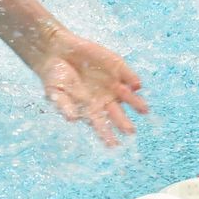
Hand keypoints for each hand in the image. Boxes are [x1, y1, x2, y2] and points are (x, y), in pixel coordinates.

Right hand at [34, 30, 147, 145]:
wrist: (56, 51)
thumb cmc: (54, 76)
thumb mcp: (55, 93)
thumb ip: (64, 105)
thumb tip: (73, 119)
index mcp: (90, 108)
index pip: (101, 125)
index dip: (107, 136)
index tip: (113, 146)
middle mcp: (104, 98)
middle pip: (117, 114)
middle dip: (124, 123)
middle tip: (130, 131)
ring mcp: (112, 83)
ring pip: (127, 96)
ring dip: (135, 102)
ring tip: (143, 110)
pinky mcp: (116, 67)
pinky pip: (128, 76)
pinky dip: (132, 80)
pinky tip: (136, 85)